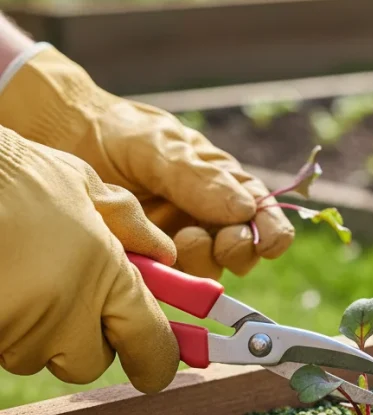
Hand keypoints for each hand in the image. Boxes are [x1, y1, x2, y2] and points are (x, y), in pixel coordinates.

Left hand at [0, 47, 293, 278]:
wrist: (58, 135)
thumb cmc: (119, 132)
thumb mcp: (161, 146)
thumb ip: (199, 178)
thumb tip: (246, 208)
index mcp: (221, 185)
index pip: (260, 214)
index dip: (271, 232)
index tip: (270, 242)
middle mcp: (204, 218)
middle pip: (239, 250)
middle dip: (237, 250)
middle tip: (223, 241)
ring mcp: (174, 244)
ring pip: (205, 270)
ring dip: (202, 261)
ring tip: (180, 240)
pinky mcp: (144, 264)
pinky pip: (165, 283)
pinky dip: (166, 279)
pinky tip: (154, 260)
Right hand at [0, 127, 178, 391]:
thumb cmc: (16, 176)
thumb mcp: (82, 183)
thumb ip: (128, 222)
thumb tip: (163, 253)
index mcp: (105, 274)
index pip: (149, 343)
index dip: (155, 360)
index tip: (154, 366)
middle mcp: (66, 313)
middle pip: (87, 362)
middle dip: (81, 340)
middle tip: (66, 294)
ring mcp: (18, 331)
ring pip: (35, 356)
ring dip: (33, 332)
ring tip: (19, 275)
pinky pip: (1, 347)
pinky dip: (4, 325)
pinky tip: (2, 282)